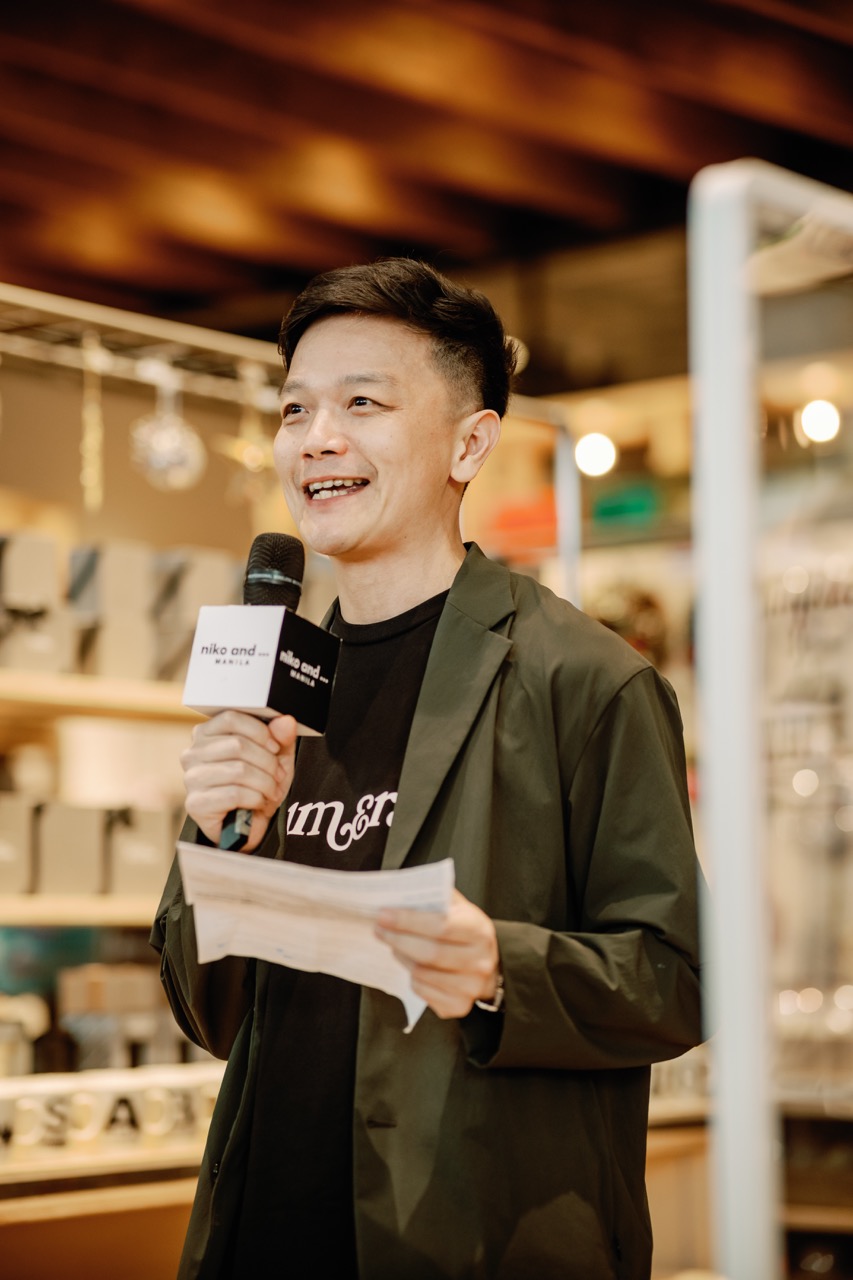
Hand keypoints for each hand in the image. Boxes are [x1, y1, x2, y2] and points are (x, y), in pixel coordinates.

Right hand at [181, 711, 296, 851]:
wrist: (249, 825)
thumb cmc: (258, 785)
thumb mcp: (276, 757)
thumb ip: (281, 737)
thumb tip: (286, 721)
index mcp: (206, 734)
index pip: (230, 718)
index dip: (260, 731)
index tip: (275, 747)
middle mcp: (192, 753)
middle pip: (238, 745)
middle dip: (267, 762)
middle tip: (277, 775)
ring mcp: (191, 778)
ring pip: (239, 770)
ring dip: (264, 782)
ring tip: (271, 790)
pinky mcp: (195, 803)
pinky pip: (234, 794)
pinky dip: (255, 799)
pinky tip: (258, 803)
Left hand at [375, 889, 499, 1019]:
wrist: (488, 966)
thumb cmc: (465, 932)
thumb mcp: (460, 909)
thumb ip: (437, 897)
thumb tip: (402, 890)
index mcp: (479, 930)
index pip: (441, 925)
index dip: (408, 921)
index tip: (383, 915)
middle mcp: (479, 961)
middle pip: (430, 953)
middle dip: (398, 939)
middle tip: (378, 929)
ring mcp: (470, 987)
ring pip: (422, 974)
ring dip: (402, 957)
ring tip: (394, 944)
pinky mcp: (458, 1006)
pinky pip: (423, 992)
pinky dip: (411, 978)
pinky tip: (410, 964)